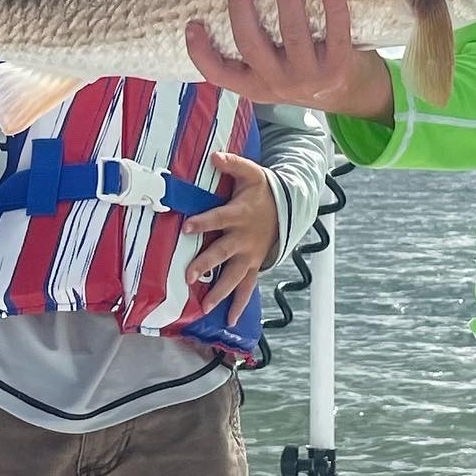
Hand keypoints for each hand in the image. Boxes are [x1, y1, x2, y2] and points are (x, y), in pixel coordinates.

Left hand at [182, 151, 281, 323]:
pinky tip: (230, 319)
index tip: (186, 227)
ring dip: (220, 292)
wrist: (288, 209)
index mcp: (239, 214)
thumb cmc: (263, 191)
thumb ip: (232, 164)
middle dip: (206, 265)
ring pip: (234, 276)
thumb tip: (214, 155)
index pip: (218, 218)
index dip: (203, 223)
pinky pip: (247, 287)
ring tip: (205, 305)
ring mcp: (249, 255)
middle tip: (189, 276)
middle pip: (222, 253)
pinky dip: (240, 304)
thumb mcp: (251, 173)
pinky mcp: (253, 265)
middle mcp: (243, 238)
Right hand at [185, 0, 393, 121]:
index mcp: (254, 84)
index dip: (201, 53)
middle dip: (243, 9)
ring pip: (294, 35)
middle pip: (252, 46)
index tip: (191, 24)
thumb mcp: (270, 69)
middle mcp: (278, 83)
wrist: (350, 94)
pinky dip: (334, 8)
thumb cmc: (301, 68)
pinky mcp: (340, 68)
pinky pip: (337, 35)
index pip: (219, 73)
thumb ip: (252, 44)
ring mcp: (309, 77)